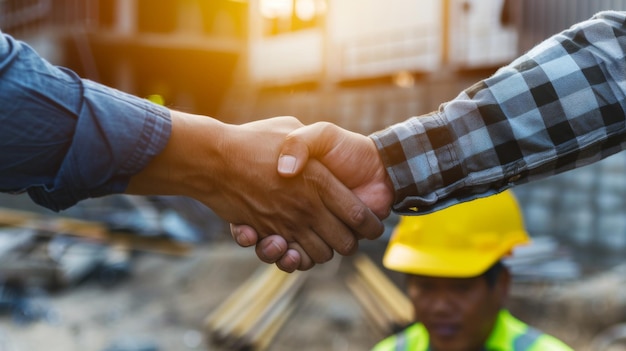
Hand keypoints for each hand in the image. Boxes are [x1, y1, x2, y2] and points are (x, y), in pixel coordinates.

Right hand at [127, 112, 382, 270]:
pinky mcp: (268, 234)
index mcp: (320, 181)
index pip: (358, 214)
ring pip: (319, 255)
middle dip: (349, 242)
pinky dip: (294, 259)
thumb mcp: (291, 128)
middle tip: (346, 235)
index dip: (369, 224)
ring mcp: (287, 223)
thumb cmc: (254, 139)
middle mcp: (308, 207)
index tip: (371, 224)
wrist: (213, 157)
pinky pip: (290, 259)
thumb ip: (310, 143)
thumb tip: (320, 162)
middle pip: (344, 242)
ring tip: (318, 239)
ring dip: (322, 253)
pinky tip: (291, 249)